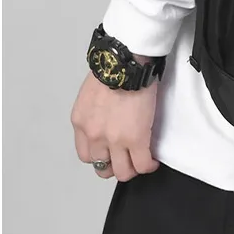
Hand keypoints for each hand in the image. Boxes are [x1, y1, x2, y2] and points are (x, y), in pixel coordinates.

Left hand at [71, 67, 159, 181]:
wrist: (126, 62)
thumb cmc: (112, 68)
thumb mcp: (91, 93)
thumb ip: (95, 112)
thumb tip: (107, 118)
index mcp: (81, 122)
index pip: (86, 154)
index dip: (100, 156)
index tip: (110, 153)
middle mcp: (94, 135)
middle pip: (102, 167)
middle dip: (115, 165)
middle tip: (126, 159)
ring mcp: (114, 140)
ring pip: (122, 172)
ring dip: (132, 169)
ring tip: (141, 161)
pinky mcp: (136, 139)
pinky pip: (142, 164)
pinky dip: (149, 165)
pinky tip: (153, 161)